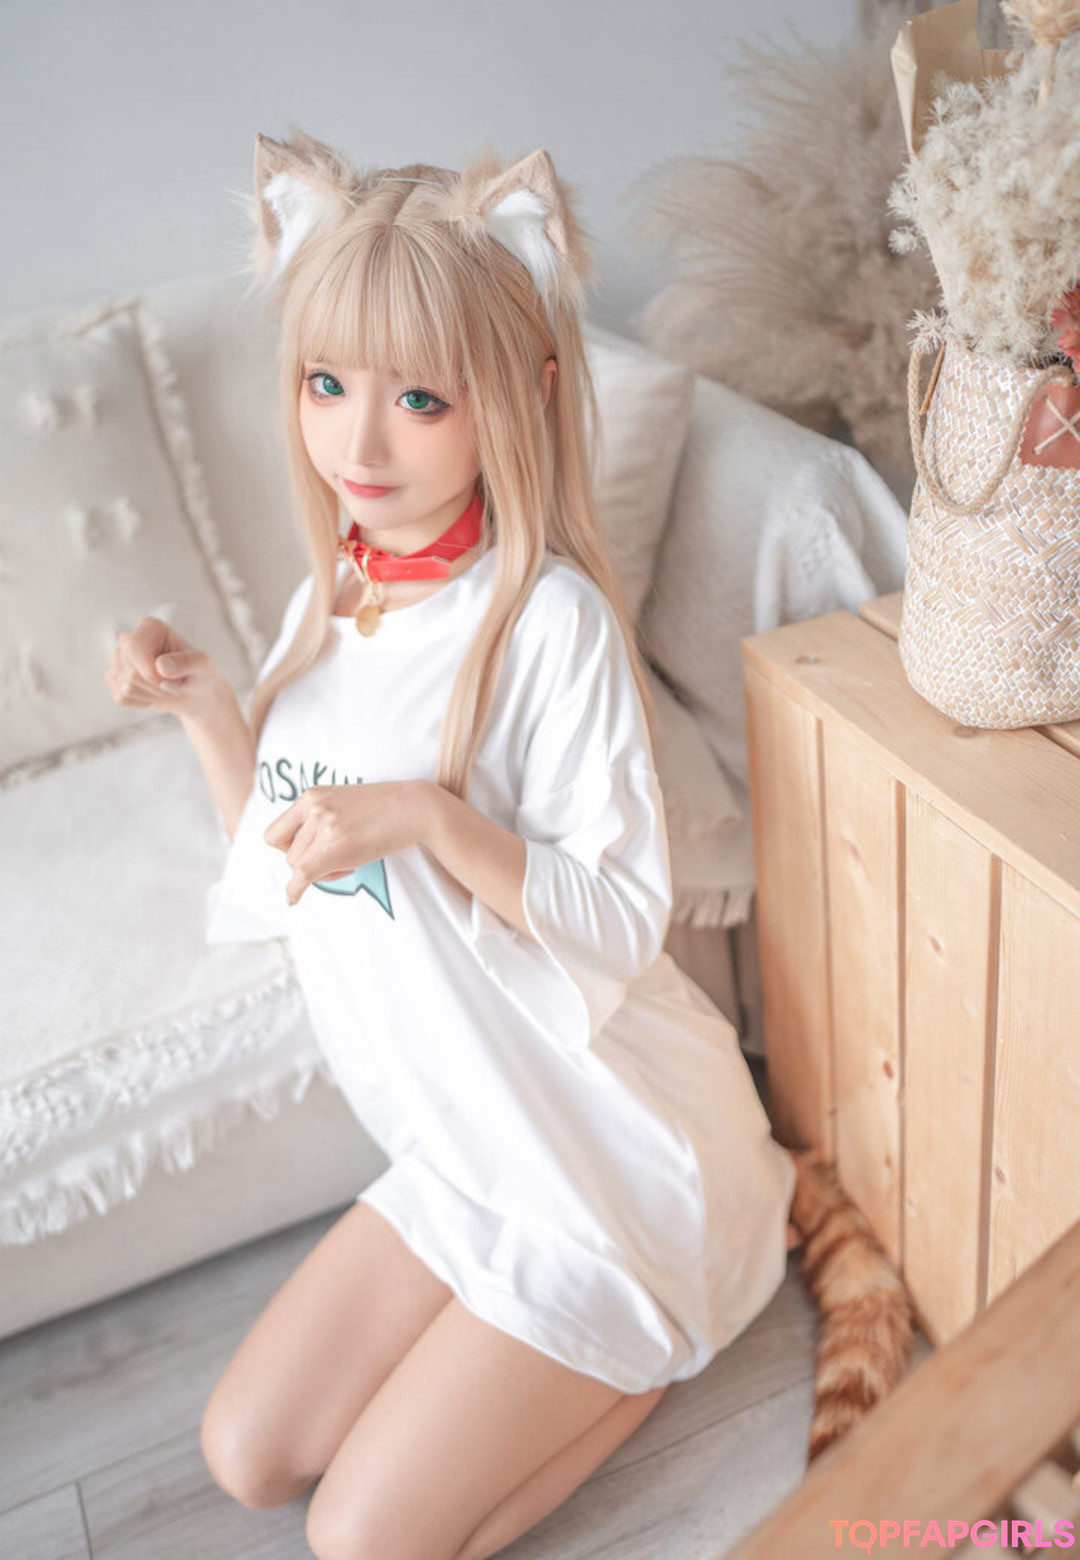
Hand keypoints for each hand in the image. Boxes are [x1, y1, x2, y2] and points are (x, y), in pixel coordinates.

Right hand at [104, 617, 226, 721]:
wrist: (191, 691)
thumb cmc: (198, 674)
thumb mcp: (201, 666)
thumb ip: (186, 663)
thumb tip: (161, 665)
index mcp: (149, 627)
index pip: (133, 647)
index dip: (150, 670)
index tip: (171, 678)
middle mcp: (129, 639)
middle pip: (130, 672)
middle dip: (155, 685)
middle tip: (173, 682)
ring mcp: (119, 659)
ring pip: (126, 687)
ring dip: (150, 694)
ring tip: (164, 686)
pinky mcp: (114, 678)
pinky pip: (121, 697)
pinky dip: (141, 702)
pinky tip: (153, 693)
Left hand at [263, 782, 430, 905]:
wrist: (414, 808)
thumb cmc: (385, 809)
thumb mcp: (344, 803)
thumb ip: (321, 818)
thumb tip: (305, 850)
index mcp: (311, 796)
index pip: (275, 833)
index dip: (286, 850)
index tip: (307, 854)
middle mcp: (313, 809)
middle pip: (288, 855)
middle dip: (309, 864)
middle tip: (340, 861)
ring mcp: (324, 826)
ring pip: (299, 866)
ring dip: (321, 873)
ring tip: (349, 863)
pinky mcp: (336, 846)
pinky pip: (302, 876)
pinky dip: (294, 891)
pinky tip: (293, 900)